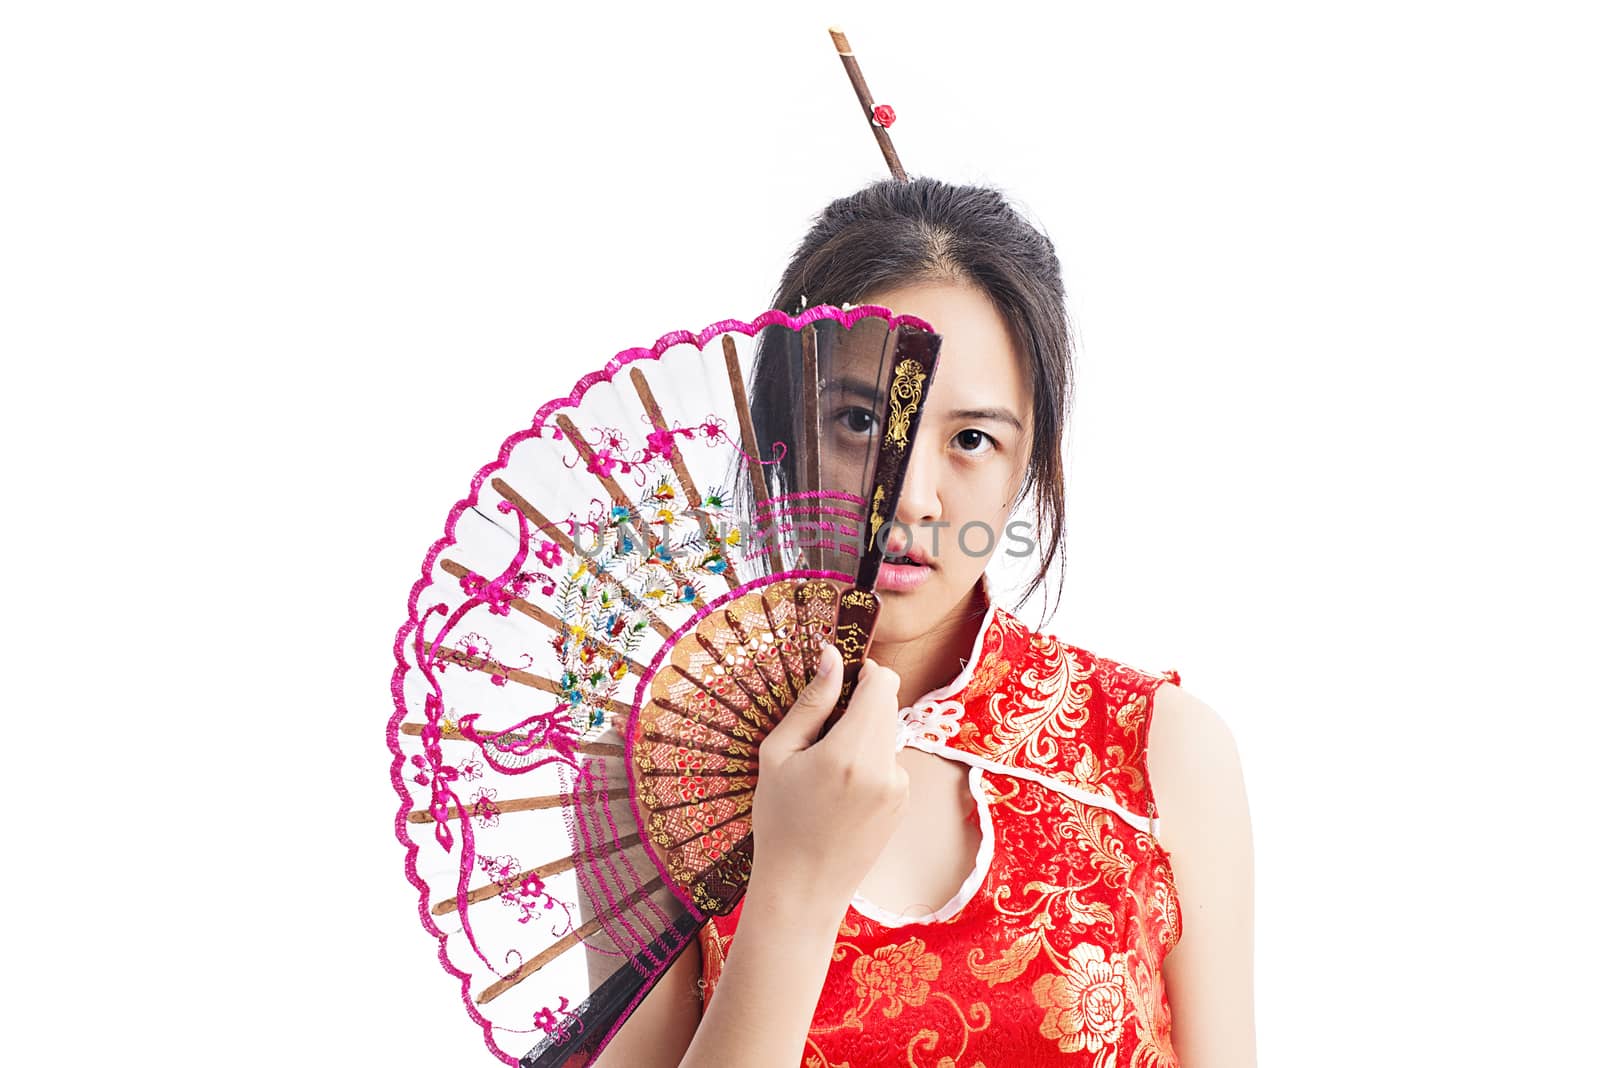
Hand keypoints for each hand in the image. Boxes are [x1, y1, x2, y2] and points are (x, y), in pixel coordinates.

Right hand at [748, 645, 909, 918]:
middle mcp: (884, 768)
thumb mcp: (779, 756)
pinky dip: (868, 763)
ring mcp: (899, 788)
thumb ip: (811, 703)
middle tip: (822, 731)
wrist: (802, 890)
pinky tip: (840, 793)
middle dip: (860, 705)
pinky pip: (888, 762)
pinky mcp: (904, 803)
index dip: (863, 673)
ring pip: (887, 733)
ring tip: (826, 770)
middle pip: (888, 705)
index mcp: (851, 752)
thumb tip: (831, 656)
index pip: (883, 682)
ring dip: (863, 735)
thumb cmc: (780, 822)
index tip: (839, 684)